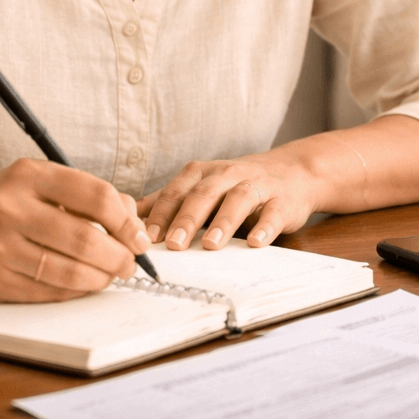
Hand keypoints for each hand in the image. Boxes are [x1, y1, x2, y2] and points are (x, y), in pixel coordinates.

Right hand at [0, 159, 150, 301]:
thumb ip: (81, 194)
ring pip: (69, 271)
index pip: (95, 196)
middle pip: (86, 239)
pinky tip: (82, 284)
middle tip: (129, 262)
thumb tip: (131, 217)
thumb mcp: (33, 182)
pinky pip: (48, 292)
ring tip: (109, 275)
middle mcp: (10, 208)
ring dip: (100, 278)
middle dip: (119, 256)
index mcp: (27, 175)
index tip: (139, 237)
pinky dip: (74, 291)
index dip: (126, 221)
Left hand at [137, 154, 321, 251]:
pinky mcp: (282, 200)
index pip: (176, 192)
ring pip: (239, 198)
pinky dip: (265, 227)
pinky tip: (255, 243)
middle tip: (173, 244)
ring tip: (212, 245)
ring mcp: (258, 184)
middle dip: (187, 218)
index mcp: (202, 173)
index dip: (160, 215)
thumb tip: (126, 215)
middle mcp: (228, 174)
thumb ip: (168, 202)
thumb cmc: (236, 185)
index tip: (144, 238)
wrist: (292, 173)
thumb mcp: (200, 187)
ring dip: (224, 221)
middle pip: (204, 193)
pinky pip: (274, 213)